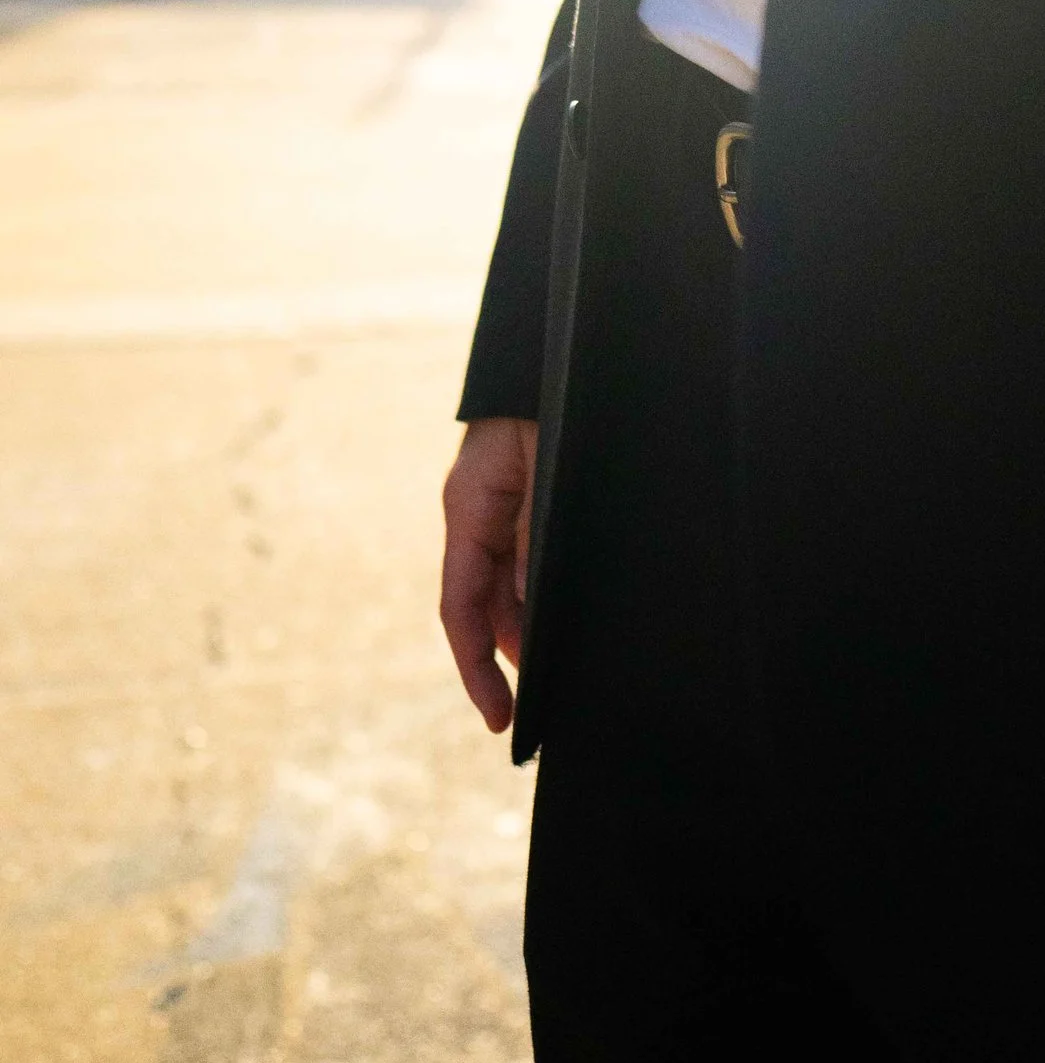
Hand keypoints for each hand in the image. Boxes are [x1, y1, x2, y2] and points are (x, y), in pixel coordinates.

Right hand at [441, 415, 537, 733]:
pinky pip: (523, 559)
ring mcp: (497, 507)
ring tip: (562, 672)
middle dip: (509, 657)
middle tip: (546, 706)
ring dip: (528, 629)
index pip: (460, 609)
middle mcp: (475, 515)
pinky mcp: (522, 498)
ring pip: (505, 588)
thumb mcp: (542, 465)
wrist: (552, 345)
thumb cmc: (549, 395)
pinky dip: (540, 594)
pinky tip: (566, 617)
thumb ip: (533, 534)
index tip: (500, 717)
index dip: (476, 668)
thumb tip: (529, 605)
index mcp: (467, 507)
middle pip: (483, 606)